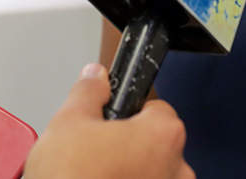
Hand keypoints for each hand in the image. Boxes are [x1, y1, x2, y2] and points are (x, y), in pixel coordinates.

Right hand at [24, 63, 193, 178]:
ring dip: (132, 171)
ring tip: (96, 174)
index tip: (114, 117)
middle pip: (156, 143)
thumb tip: (95, 77)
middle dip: (130, 144)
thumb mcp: (69, 121)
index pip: (157, 108)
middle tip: (98, 149)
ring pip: (152, 172)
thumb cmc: (71, 178)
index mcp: (163, 135)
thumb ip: (89, 91)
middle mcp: (176, 169)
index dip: (130, 111)